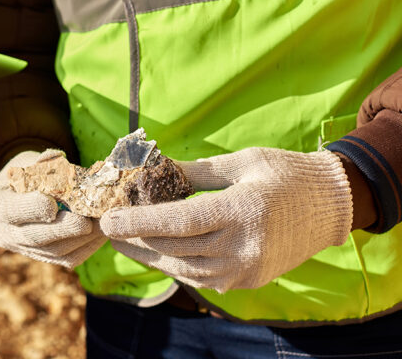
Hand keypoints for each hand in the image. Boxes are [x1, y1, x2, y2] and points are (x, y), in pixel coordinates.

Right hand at [0, 151, 105, 268]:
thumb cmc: (23, 175)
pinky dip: (87, 247)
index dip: (33, 209)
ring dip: (82, 240)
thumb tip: (57, 156)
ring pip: (54, 252)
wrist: (17, 197)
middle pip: (35, 237)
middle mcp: (5, 233)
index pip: (12, 211)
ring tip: (103, 224)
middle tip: (87, 221)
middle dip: (63, 230)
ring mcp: (24, 249)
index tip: (53, 204)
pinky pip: (66, 259)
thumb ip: (41, 162)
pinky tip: (102, 233)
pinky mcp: (43, 258)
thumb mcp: (26, 162)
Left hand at [100, 148, 351, 291]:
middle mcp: (243, 246)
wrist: (333, 205)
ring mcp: (247, 268)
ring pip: (185, 269)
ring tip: (125, 244)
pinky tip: (159, 253)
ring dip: (152, 257)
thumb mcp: (241, 162)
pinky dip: (177, 266)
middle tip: (108, 230)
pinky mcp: (249, 279)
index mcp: (241, 210)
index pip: (179, 221)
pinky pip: (203, 278)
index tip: (108, 221)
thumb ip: (196, 172)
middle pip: (176, 248)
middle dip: (136, 240)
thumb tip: (155, 173)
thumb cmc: (286, 173)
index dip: (139, 222)